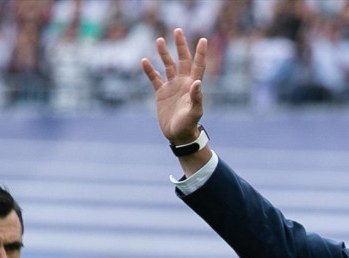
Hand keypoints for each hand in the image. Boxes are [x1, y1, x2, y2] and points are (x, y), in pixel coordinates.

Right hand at [141, 28, 206, 143]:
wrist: (178, 136)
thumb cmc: (188, 125)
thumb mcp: (194, 112)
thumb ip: (197, 97)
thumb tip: (197, 82)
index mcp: (192, 85)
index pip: (198, 65)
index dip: (201, 53)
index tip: (203, 39)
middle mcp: (183, 83)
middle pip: (182, 60)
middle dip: (180, 46)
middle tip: (177, 31)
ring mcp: (171, 87)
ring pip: (167, 66)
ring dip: (163, 53)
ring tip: (159, 40)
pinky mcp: (161, 93)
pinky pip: (154, 79)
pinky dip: (149, 70)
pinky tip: (144, 61)